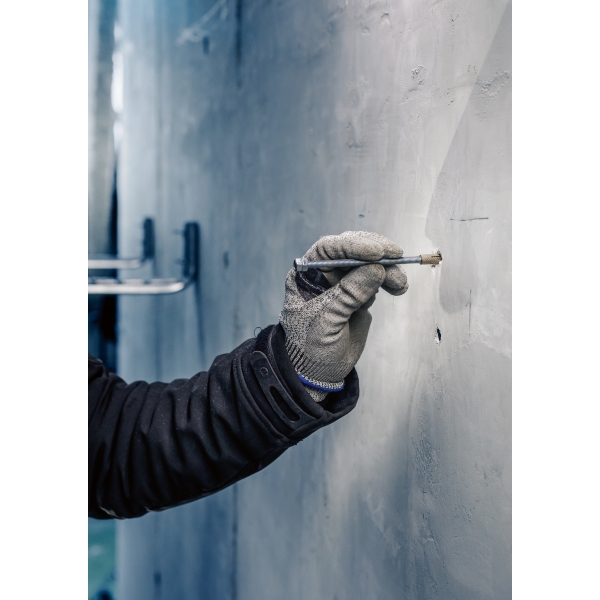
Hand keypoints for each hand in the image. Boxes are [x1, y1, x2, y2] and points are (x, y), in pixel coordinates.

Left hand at [279, 231, 407, 400]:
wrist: (319, 372)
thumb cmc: (311, 348)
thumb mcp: (326, 323)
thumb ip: (348, 295)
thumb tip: (376, 268)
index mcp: (306, 276)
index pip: (328, 249)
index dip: (352, 246)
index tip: (376, 252)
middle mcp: (324, 274)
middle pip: (351, 250)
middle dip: (375, 253)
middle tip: (396, 256)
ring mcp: (343, 283)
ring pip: (368, 263)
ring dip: (388, 267)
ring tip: (399, 284)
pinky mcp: (358, 294)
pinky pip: (377, 278)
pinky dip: (390, 279)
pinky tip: (398, 287)